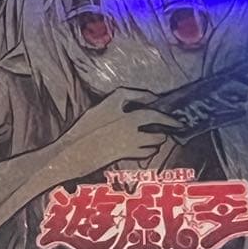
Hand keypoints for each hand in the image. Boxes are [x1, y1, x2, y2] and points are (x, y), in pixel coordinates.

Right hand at [56, 88, 182, 177]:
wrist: (70, 154)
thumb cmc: (78, 135)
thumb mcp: (93, 114)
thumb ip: (111, 108)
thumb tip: (130, 111)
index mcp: (111, 104)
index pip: (133, 94)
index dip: (146, 95)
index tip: (154, 98)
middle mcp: (123, 118)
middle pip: (152, 115)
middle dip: (167, 119)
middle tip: (177, 123)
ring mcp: (127, 136)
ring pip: (153, 136)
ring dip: (159, 137)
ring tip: (162, 137)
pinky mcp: (126, 152)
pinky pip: (145, 151)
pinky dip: (150, 150)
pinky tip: (150, 150)